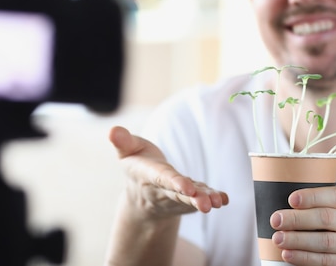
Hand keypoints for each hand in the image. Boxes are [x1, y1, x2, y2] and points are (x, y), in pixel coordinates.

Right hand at [108, 126, 228, 218]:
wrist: (142, 195)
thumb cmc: (138, 165)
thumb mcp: (127, 151)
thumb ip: (123, 141)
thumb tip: (112, 130)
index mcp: (149, 176)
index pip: (162, 179)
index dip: (174, 182)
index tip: (186, 187)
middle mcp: (164, 189)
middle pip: (179, 195)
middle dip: (193, 199)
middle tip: (206, 204)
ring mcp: (179, 195)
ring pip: (192, 199)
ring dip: (205, 200)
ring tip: (217, 202)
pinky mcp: (190, 196)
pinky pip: (202, 197)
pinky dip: (214, 197)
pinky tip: (223, 199)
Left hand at [270, 186, 335, 265]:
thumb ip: (324, 203)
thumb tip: (286, 200)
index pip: (335, 196)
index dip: (313, 197)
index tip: (291, 199)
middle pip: (326, 219)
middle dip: (298, 219)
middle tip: (276, 219)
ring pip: (324, 242)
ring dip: (298, 240)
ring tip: (278, 238)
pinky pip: (324, 261)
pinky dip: (304, 258)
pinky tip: (288, 254)